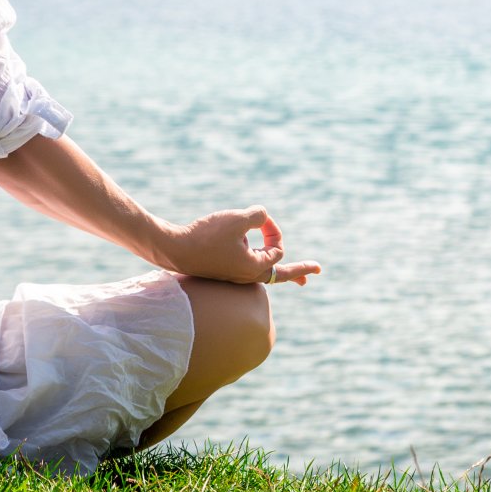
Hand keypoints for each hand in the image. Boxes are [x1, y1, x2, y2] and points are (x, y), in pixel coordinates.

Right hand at [152, 205, 320, 285]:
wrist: (174, 249)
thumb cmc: (205, 236)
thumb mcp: (237, 219)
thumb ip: (259, 215)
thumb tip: (262, 218)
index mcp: (254, 268)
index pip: (277, 249)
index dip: (273, 230)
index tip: (259, 219)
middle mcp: (247, 276)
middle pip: (281, 274)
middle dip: (299, 271)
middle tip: (317, 270)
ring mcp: (235, 275)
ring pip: (265, 272)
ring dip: (281, 269)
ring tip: (298, 276)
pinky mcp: (224, 271)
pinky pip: (250, 269)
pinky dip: (261, 264)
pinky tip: (259, 261)